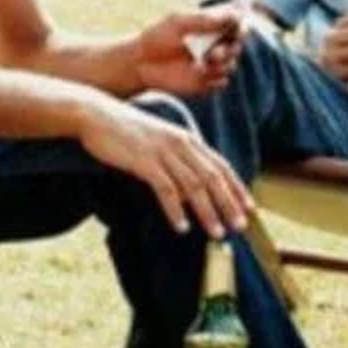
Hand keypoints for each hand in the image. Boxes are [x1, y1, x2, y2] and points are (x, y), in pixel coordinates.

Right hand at [78, 96, 254, 237]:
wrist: (99, 115)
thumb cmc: (128, 132)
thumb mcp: (161, 142)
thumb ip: (179, 160)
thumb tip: (190, 191)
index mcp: (189, 139)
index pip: (222, 166)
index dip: (237, 187)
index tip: (249, 208)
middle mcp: (182, 144)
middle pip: (213, 178)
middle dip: (228, 204)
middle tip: (239, 226)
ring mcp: (164, 152)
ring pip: (194, 186)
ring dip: (207, 212)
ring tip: (216, 232)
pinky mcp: (145, 161)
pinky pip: (165, 189)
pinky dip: (175, 210)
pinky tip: (182, 227)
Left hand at [135, 3, 247, 95]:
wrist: (140, 63)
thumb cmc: (158, 37)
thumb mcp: (178, 22)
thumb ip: (205, 19)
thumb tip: (233, 16)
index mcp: (212, 27)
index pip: (237, 25)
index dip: (241, 25)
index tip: (237, 27)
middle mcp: (215, 45)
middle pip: (237, 46)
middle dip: (230, 48)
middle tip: (215, 53)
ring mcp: (212, 65)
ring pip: (231, 65)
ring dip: (220, 64)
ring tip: (202, 64)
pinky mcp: (207, 83)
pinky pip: (222, 82)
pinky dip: (213, 79)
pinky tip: (197, 74)